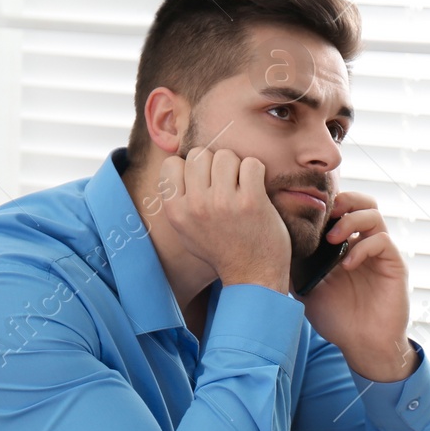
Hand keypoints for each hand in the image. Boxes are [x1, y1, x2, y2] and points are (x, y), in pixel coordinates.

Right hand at [157, 147, 290, 292]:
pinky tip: (256, 190)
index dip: (190, 168)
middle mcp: (196, 206)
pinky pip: (251, 164)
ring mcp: (223, 202)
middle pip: (200, 154)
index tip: (204, 184)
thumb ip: (178, 199)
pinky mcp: (251, 201)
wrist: (252, 276)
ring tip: (241, 188)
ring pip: (226, 155)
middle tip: (226, 185)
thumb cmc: (221, 249)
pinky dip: (256, 173)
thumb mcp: (186, 230)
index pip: (172, 163)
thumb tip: (176, 160)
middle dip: (215, 165)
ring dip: (237, 168)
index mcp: (176, 211)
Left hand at [299, 192, 416, 381]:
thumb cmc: (336, 319)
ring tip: (331, 239)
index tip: (304, 210)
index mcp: (345, 244)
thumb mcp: (305, 289)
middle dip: (342, 200)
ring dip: (350, 220)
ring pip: (373, 214)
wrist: (362, 345)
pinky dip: (363, 247)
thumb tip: (268, 246)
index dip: (325, 204)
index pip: (340, 209)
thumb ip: (293, 266)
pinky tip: (347, 264)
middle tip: (323, 214)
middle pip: (362, 201)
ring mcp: (380, 253)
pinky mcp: (394, 265)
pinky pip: (382, 241)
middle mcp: (364, 243)